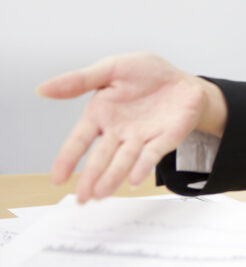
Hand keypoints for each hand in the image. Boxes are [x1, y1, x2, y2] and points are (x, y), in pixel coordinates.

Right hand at [36, 52, 226, 202]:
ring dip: (113, 177)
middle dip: (91, 177)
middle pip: (101, 158)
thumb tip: (42, 89)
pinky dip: (142, 166)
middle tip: (82, 198)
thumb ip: (80, 80)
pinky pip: (152, 154)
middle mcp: (119, 132)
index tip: (57, 179)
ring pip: (124, 161)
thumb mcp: (112, 68)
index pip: (78, 140)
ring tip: (101, 194)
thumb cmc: (147, 74)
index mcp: (101, 115)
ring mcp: (141, 138)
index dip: (67, 159)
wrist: (183, 79)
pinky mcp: (164, 140)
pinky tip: (134, 179)